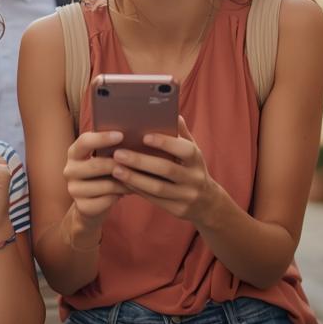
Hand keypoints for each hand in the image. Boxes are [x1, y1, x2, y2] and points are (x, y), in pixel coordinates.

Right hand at [63, 130, 129, 221]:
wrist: (93, 205)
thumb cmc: (104, 175)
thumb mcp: (104, 159)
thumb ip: (112, 149)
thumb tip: (134, 138)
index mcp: (74, 153)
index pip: (84, 141)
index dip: (102, 138)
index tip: (121, 135)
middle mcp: (69, 170)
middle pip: (96, 165)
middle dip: (119, 164)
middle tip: (138, 162)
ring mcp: (74, 190)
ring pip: (105, 185)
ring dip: (125, 182)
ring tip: (139, 179)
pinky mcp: (82, 207)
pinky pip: (107, 201)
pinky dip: (120, 196)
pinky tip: (128, 192)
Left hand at [109, 117, 228, 222]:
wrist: (207, 202)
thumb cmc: (192, 168)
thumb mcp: (192, 151)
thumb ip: (181, 134)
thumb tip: (172, 113)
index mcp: (197, 160)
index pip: (184, 150)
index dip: (165, 143)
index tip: (143, 136)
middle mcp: (194, 178)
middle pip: (166, 169)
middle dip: (141, 161)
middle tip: (118, 154)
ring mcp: (186, 196)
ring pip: (157, 188)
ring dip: (134, 178)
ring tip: (115, 169)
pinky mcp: (177, 209)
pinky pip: (153, 199)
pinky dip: (136, 189)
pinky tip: (121, 182)